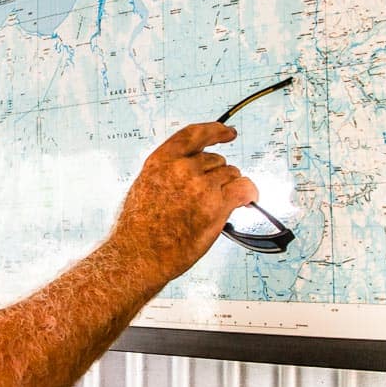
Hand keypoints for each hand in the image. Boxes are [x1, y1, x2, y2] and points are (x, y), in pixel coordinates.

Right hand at [111, 122, 257, 283]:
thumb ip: (168, 173)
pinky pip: (243, 188)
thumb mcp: (144, 187)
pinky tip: (247, 199)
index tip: (228, 133)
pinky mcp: (216, 206)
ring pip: (231, 174)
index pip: (194, 135)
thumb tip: (193, 171)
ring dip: (229, 187)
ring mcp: (200, 186)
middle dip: (217, 175)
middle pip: (216, 160)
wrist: (138, 255)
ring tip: (219, 204)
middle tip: (211, 194)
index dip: (215, 131)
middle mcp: (182, 169)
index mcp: (161, 161)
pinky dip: (248, 193)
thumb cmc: (137, 229)